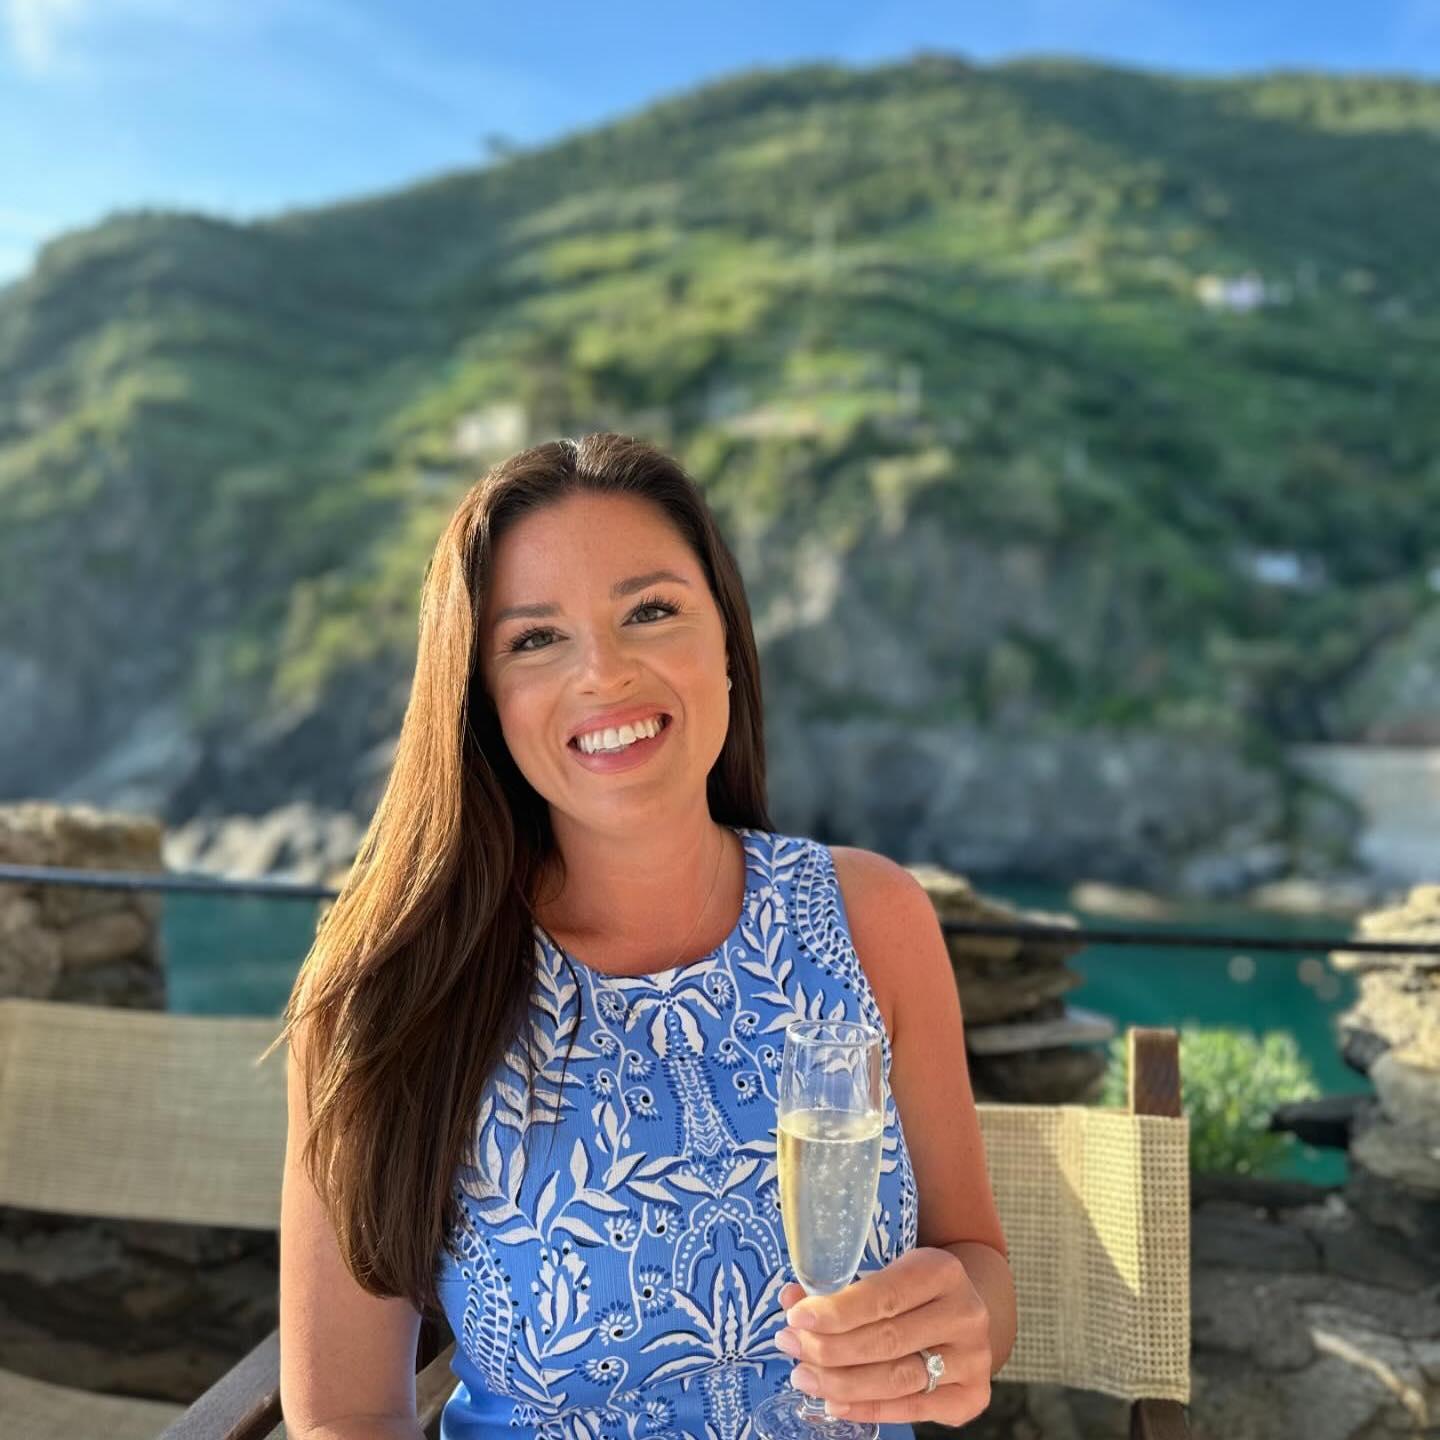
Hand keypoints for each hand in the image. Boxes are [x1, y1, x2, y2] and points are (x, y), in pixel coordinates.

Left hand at [774, 1247, 992, 1426]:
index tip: (797, 1318)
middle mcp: (965, 1314)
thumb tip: (791, 1299)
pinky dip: (868, 1408)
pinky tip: (836, 1402)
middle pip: (888, 1341)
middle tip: (791, 1347)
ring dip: (842, 1382)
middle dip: (830, 1349)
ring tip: (804, 1377)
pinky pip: (912, 1409)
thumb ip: (839, 1286)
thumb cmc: (912, 1290)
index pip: (884, 1296)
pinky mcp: (972, 1396)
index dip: (837, 1311)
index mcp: (943, 1271)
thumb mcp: (884, 1272)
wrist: (962, 1313)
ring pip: (898, 1379)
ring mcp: (973, 1359)